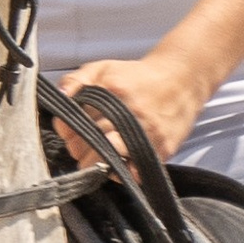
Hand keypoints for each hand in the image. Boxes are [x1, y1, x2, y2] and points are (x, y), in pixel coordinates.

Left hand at [56, 40, 214, 165]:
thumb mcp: (104, 68)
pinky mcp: (162, 149)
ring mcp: (147, 134)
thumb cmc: (138, 77)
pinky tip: (119, 163)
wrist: (182, 79)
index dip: (69, 133)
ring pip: (110, 162)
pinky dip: (123, 173)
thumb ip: (76, 80)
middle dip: (82, 151)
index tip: (71, 133)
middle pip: (91, 146)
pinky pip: (135, 174)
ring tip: (100, 157)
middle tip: (85, 148)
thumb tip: (61, 98)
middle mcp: (129, 114)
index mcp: (112, 92)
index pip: (76, 125)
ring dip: (99, 164)